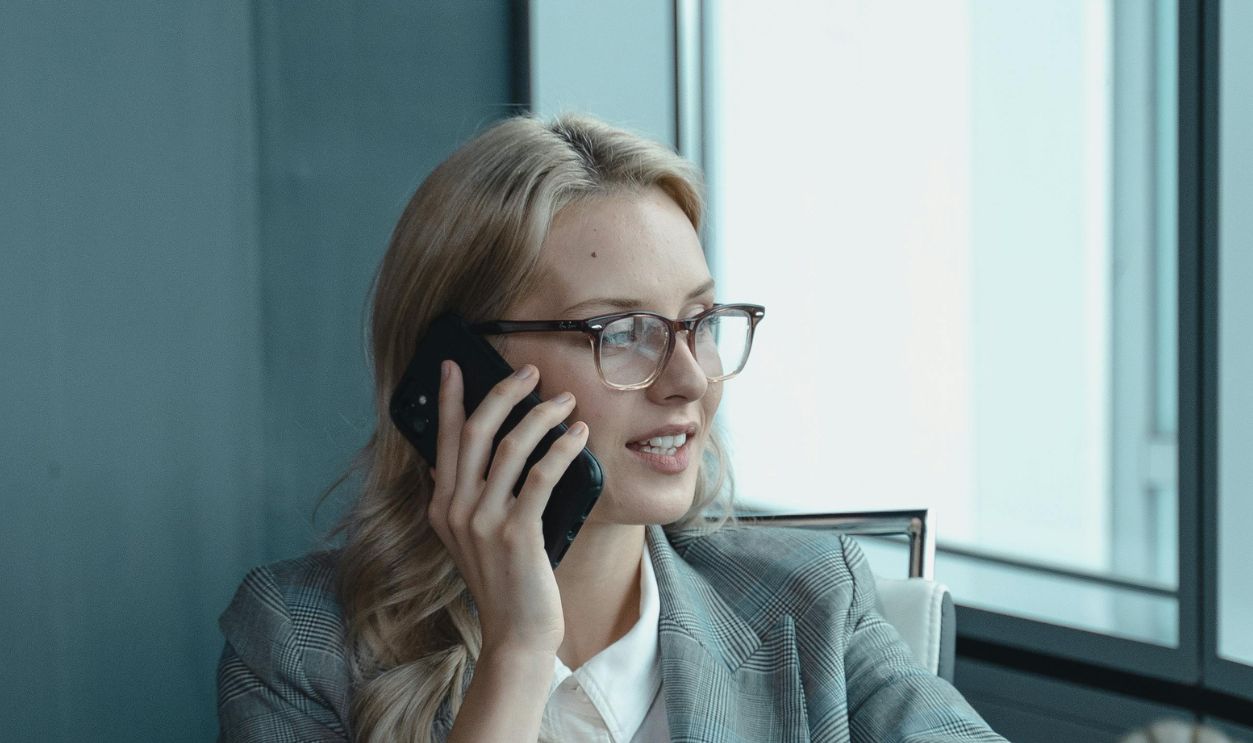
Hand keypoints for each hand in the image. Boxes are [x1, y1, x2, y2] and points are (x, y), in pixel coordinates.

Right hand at [427, 360, 587, 656]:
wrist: (516, 633)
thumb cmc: (504, 581)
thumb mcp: (468, 539)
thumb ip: (460, 501)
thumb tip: (450, 463)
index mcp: (442, 507)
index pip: (443, 439)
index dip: (449, 399)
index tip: (455, 366)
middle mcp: (456, 510)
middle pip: (474, 432)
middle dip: (502, 394)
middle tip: (530, 372)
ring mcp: (484, 523)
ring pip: (509, 448)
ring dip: (541, 416)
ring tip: (565, 401)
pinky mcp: (517, 534)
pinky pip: (540, 477)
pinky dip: (561, 449)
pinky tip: (578, 436)